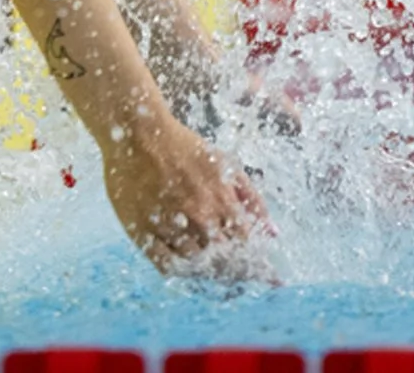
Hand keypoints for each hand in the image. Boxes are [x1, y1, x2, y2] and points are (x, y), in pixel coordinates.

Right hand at [100, 113, 274, 279]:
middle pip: (225, 262)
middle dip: (238, 273)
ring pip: (197, 266)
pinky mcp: (143, 232)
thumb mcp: (227, 165)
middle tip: (241, 278)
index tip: (270, 279)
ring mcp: (170, 226)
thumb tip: (274, 233)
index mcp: (221, 201)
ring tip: (216, 272)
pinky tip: (188, 268)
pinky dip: (181, 271)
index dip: (260, 265)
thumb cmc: (185, 147)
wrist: (139, 134)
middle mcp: (198, 217)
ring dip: (210, 273)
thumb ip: (252, 199)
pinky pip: (167, 265)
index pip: (248, 246)